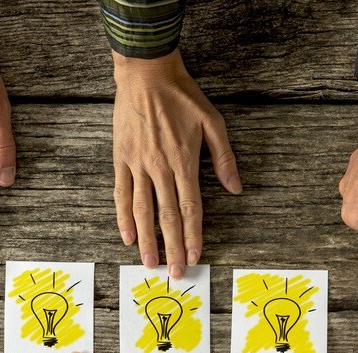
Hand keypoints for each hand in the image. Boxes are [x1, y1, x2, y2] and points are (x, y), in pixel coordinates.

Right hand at [112, 50, 239, 278]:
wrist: (146, 74)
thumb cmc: (182, 96)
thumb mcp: (213, 122)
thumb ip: (224, 158)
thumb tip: (236, 188)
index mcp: (184, 161)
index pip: (190, 208)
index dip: (193, 234)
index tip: (195, 255)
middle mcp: (160, 167)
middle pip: (167, 216)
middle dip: (172, 247)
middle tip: (175, 272)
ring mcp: (137, 164)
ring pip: (141, 210)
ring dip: (147, 239)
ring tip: (150, 263)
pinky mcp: (121, 158)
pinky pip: (121, 193)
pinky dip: (123, 217)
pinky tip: (127, 236)